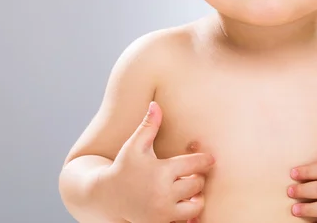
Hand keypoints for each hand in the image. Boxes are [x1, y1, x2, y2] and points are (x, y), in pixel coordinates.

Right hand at [99, 101, 215, 222]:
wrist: (107, 197)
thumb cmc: (123, 167)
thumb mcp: (134, 146)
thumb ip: (148, 125)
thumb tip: (155, 104)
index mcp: (161, 171)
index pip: (196, 164)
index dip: (205, 160)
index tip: (210, 158)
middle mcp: (164, 193)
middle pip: (198, 184)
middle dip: (198, 178)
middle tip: (193, 174)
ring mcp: (163, 212)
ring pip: (196, 205)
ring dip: (196, 197)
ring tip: (189, 190)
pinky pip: (186, 221)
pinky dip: (188, 214)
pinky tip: (183, 204)